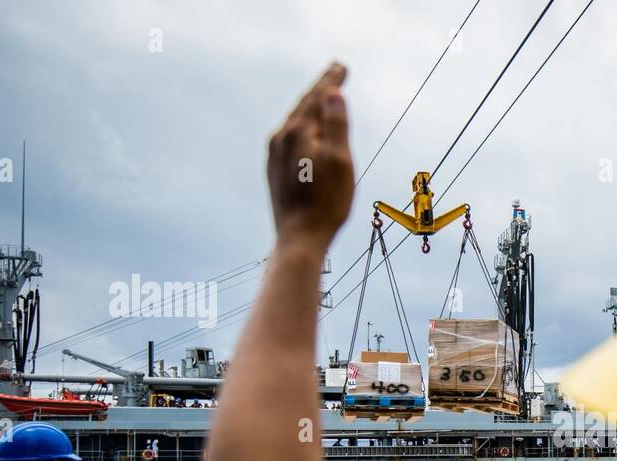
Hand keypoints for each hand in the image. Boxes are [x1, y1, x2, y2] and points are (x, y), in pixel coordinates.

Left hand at [268, 62, 353, 250]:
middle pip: (304, 104)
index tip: (341, 66)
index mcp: (298, 131)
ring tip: (320, 96)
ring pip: (294, 119)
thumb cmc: (326, 203)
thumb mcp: (340, 161)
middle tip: (334, 72)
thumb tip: (332, 93)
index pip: (318, 96)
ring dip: (309, 106)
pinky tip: (304, 129)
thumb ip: (336, 125)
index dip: (331, 80)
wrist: (299, 238)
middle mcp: (281, 137)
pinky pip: (289, 136)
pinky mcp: (274, 169)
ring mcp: (275, 154)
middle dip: (320, 88)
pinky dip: (302, 124)